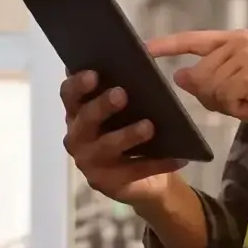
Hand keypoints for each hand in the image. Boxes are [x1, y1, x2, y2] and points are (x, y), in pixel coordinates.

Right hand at [59, 71, 186, 204]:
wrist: (145, 180)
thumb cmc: (129, 132)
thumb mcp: (125, 111)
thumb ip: (119, 89)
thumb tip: (135, 63)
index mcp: (77, 113)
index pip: (69, 95)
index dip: (78, 84)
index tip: (94, 74)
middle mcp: (77, 137)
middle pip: (85, 119)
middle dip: (102, 106)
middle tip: (122, 94)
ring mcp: (89, 163)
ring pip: (107, 147)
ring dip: (128, 135)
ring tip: (149, 126)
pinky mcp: (106, 183)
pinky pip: (135, 171)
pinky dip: (157, 163)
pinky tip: (178, 157)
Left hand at [148, 29, 247, 141]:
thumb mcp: (238, 94)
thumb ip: (210, 83)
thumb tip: (179, 77)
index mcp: (235, 41)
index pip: (193, 40)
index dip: (167, 45)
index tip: (144, 49)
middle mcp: (239, 42)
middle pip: (199, 75)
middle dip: (214, 97)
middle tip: (244, 102)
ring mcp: (247, 55)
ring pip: (211, 88)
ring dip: (229, 104)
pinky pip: (226, 96)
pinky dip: (240, 108)